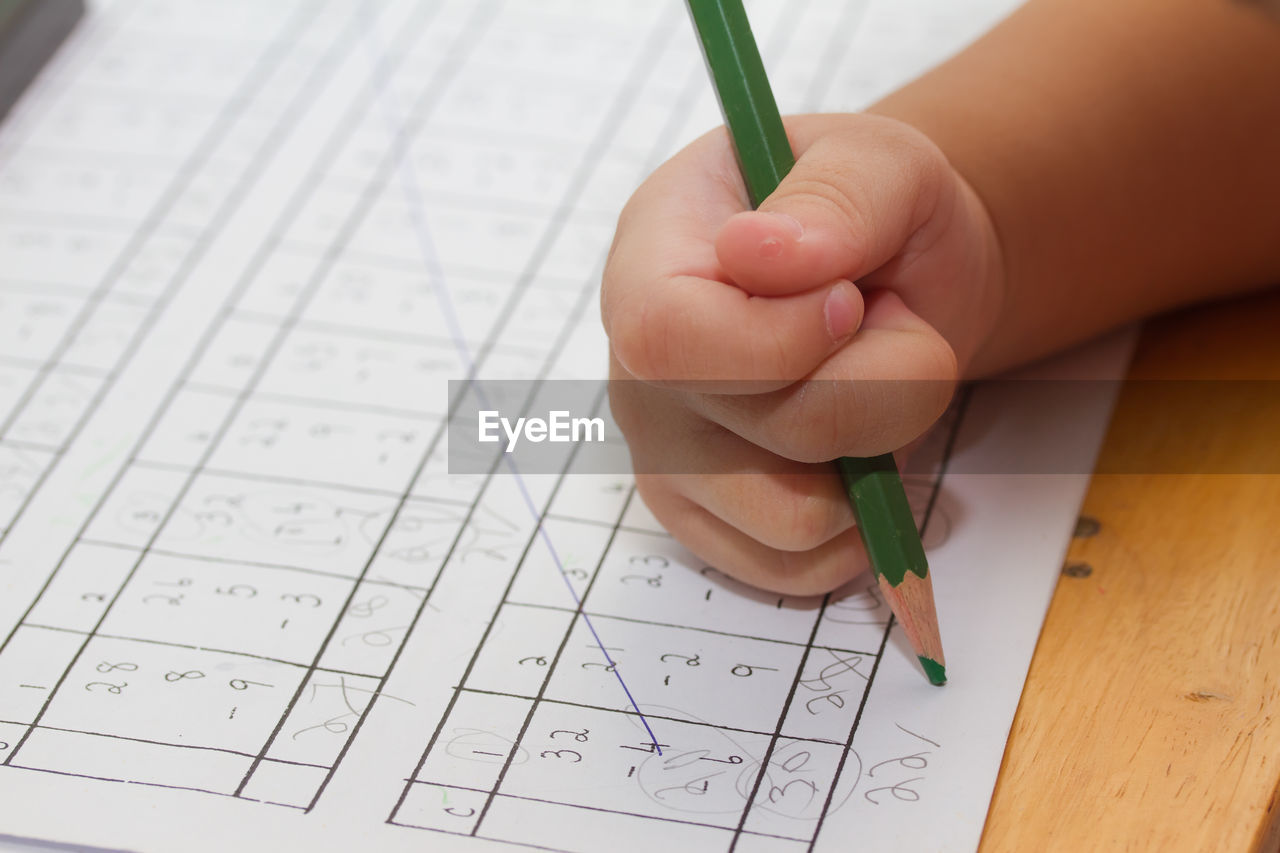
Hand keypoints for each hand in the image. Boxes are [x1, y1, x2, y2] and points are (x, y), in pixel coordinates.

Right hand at [601, 113, 1004, 593]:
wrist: (897, 280)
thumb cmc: (876, 214)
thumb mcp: (884, 161)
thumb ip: (836, 194)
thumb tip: (756, 255)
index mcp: (653, 258)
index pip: (667, 337)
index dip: (776, 340)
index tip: (851, 302)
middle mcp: (639, 367)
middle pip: (760, 431)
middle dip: (874, 385)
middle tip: (887, 321)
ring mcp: (667, 452)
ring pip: (790, 517)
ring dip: (877, 450)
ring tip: (868, 382)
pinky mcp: (707, 519)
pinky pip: (792, 568)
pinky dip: (861, 525)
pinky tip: (864, 452)